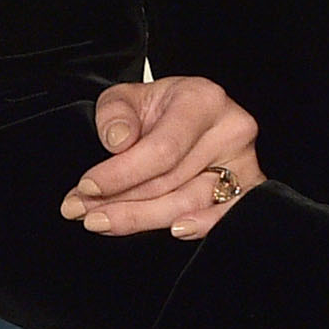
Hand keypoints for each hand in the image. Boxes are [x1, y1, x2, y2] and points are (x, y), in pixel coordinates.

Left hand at [63, 77, 262, 242]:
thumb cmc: (159, 107)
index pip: (162, 150)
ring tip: (101, 221)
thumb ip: (116, 114)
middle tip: (80, 211)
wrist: (187, 113)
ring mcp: (243, 163)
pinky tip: (174, 231)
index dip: (122, 174)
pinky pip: (225, 216)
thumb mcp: (127, 97)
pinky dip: (202, 226)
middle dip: (119, 201)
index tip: (86, 187)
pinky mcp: (248, 188)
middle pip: (171, 182)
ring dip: (140, 218)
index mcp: (203, 100)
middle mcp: (230, 130)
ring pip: (189, 204)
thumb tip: (119, 141)